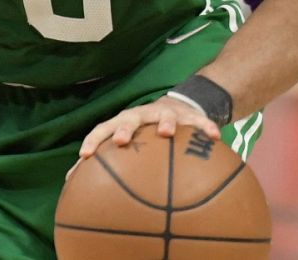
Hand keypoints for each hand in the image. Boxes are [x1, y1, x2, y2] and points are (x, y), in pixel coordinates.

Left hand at [77, 95, 221, 159]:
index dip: (93, 140)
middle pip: (129, 118)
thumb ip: (112, 164)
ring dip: (165, 122)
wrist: (177, 107)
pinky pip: (199, 121)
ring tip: (166, 132)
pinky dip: (206, 127)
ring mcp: (166, 113)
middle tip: (120, 141)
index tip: (84, 156)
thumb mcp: (130, 144)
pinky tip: (214, 136)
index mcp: (124, 123)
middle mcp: (142, 115)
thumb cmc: (146, 134)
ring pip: (165, 115)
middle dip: (123, 128)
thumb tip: (82, 190)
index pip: (103, 128)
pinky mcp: (190, 116)